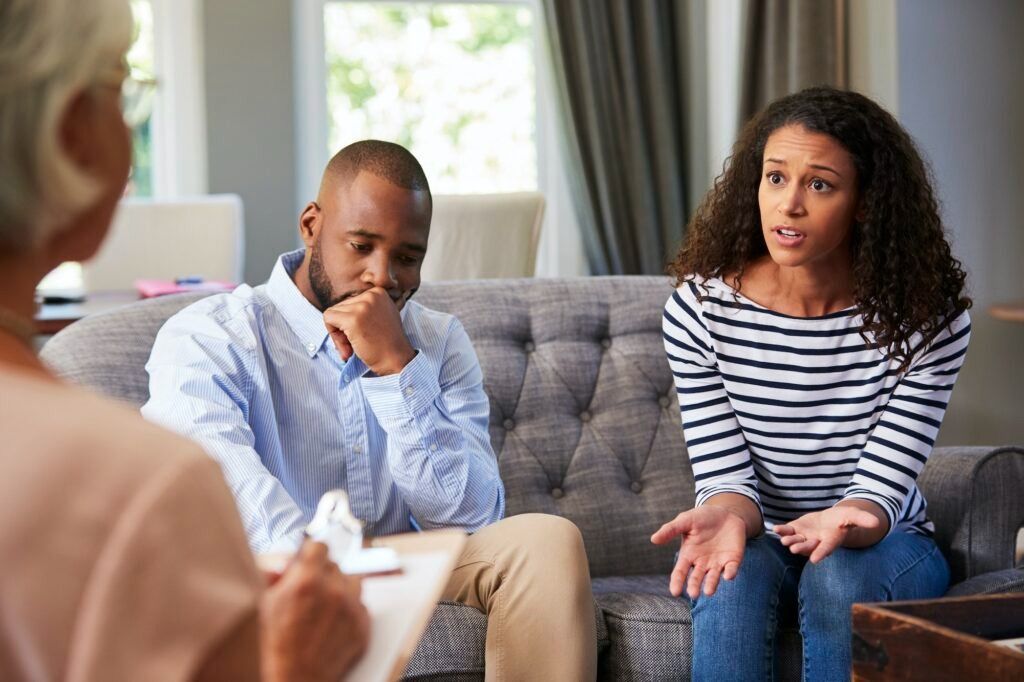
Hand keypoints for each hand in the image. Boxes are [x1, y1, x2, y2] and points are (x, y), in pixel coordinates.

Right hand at [260, 541, 369, 681]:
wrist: (294, 680)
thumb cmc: (273, 646)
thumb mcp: (264, 603)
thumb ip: (277, 574)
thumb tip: (287, 559)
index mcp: (307, 582)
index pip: (319, 546)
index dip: (311, 553)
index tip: (309, 559)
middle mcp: (333, 592)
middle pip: (335, 565)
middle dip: (322, 574)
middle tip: (311, 590)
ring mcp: (351, 609)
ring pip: (352, 581)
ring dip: (340, 588)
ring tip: (324, 605)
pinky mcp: (362, 626)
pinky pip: (361, 605)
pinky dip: (350, 610)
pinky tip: (333, 621)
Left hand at [323, 287, 415, 374]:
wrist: (397, 360)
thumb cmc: (388, 343)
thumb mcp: (381, 316)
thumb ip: (366, 309)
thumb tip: (341, 311)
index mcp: (378, 293)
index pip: (351, 302)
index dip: (352, 320)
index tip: (362, 334)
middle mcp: (371, 295)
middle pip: (340, 307)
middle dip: (344, 327)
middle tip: (355, 344)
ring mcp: (362, 306)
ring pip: (332, 313)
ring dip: (339, 334)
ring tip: (353, 347)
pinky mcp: (353, 319)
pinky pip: (328, 319)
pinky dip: (333, 335)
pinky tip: (348, 348)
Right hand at [651, 506, 746, 598]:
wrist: (725, 513)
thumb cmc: (702, 518)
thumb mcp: (685, 520)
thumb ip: (670, 530)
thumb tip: (653, 539)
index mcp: (688, 555)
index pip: (680, 571)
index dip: (677, 582)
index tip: (675, 592)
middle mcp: (702, 563)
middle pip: (696, 578)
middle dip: (695, 586)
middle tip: (693, 594)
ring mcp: (717, 563)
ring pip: (713, 578)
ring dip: (711, 585)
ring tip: (709, 592)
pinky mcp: (733, 560)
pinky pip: (731, 569)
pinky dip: (730, 573)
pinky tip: (728, 575)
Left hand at [774, 505, 881, 562]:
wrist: (830, 520)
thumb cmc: (843, 519)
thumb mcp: (852, 515)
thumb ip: (861, 519)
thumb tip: (877, 522)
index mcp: (831, 540)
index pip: (826, 548)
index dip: (821, 553)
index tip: (814, 560)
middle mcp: (817, 542)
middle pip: (808, 546)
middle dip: (801, 548)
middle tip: (793, 549)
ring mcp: (805, 536)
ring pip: (796, 541)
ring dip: (790, 541)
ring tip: (784, 540)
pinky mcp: (796, 529)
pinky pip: (788, 531)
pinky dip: (782, 530)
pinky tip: (775, 529)